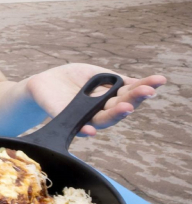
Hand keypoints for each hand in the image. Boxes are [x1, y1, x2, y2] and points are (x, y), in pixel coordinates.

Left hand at [25, 64, 165, 135]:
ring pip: (105, 119)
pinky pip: (77, 127)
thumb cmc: (71, 79)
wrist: (43, 83)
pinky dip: (85, 130)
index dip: (145, 86)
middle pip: (122, 107)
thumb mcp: (95, 74)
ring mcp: (86, 117)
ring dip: (116, 114)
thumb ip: (114, 80)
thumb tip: (140, 81)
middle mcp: (101, 111)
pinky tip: (92, 130)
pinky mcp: (67, 120)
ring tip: (128, 107)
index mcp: (110, 98)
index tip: (160, 80)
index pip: (130, 93)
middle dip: (135, 99)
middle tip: (148, 91)